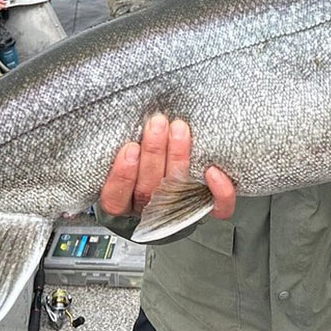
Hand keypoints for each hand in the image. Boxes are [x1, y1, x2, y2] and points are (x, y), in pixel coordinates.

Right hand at [99, 113, 235, 219]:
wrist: (175, 178)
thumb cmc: (143, 164)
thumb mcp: (126, 156)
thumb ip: (116, 146)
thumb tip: (112, 119)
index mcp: (124, 203)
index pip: (115, 199)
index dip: (122, 175)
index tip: (130, 148)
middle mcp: (149, 210)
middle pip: (148, 191)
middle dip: (154, 153)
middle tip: (157, 123)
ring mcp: (178, 210)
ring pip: (177, 192)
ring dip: (178, 157)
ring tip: (178, 129)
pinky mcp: (206, 209)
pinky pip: (215, 209)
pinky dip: (218, 192)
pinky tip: (213, 171)